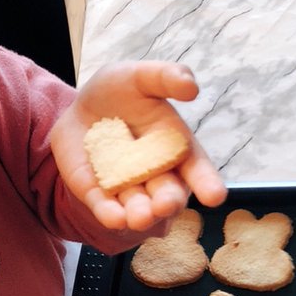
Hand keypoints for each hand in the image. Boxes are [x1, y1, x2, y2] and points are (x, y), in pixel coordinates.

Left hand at [50, 61, 226, 230]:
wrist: (80, 106)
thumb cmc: (119, 91)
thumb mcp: (139, 76)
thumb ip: (165, 78)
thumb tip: (191, 87)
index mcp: (175, 146)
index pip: (196, 168)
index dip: (207, 182)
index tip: (215, 197)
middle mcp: (156, 173)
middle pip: (167, 192)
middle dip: (168, 201)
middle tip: (166, 206)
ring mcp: (127, 186)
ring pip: (138, 205)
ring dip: (140, 214)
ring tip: (139, 218)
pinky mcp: (98, 193)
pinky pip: (104, 207)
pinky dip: (110, 214)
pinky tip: (114, 219)